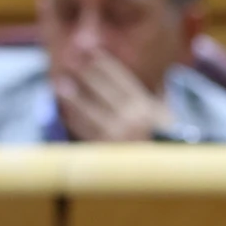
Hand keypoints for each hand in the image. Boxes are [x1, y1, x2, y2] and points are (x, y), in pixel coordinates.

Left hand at [52, 50, 174, 141]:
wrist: (160, 174)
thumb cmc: (164, 141)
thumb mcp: (165, 116)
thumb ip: (159, 95)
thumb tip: (158, 75)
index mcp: (147, 107)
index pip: (121, 78)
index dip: (104, 63)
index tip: (91, 51)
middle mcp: (132, 120)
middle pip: (103, 89)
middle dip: (86, 72)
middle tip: (70, 58)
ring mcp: (116, 136)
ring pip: (89, 111)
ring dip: (73, 96)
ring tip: (60, 84)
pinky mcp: (104, 151)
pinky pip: (85, 131)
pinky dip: (74, 118)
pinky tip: (65, 109)